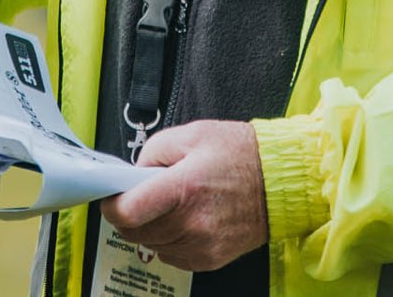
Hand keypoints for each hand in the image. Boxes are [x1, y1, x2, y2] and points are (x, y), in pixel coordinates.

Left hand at [100, 120, 267, 271]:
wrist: (281, 181)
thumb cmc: (240, 154)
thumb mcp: (191, 134)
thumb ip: (152, 152)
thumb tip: (133, 176)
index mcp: (184, 188)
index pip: (128, 212)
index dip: (112, 205)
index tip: (112, 197)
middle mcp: (192, 222)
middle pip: (135, 232)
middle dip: (131, 214)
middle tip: (144, 195)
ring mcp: (202, 244)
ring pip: (152, 246)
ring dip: (151, 228)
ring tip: (171, 205)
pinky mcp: (210, 259)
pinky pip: (171, 255)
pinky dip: (170, 240)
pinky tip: (185, 219)